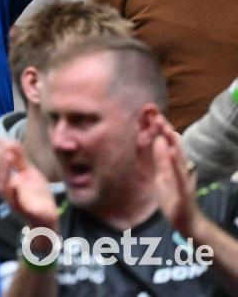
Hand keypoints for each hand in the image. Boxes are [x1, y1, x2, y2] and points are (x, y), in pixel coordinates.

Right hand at [0, 139, 57, 231]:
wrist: (46, 218)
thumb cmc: (35, 195)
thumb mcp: (29, 173)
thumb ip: (20, 159)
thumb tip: (10, 141)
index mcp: (6, 181)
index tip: (0, 139)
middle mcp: (6, 191)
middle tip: (5, 144)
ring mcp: (13, 200)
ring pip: (2, 186)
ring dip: (3, 170)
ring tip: (8, 155)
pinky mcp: (24, 210)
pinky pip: (16, 202)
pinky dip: (13, 192)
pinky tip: (15, 182)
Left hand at [153, 119, 200, 235]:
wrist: (186, 221)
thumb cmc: (173, 198)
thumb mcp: (161, 176)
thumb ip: (160, 160)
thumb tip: (157, 141)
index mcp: (172, 164)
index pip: (166, 142)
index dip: (159, 129)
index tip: (150, 114)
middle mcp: (180, 167)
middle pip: (173, 145)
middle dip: (165, 129)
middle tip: (156, 114)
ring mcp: (183, 177)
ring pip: (178, 156)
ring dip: (172, 140)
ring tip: (165, 127)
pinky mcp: (184, 189)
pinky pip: (179, 173)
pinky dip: (174, 161)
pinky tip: (170, 150)